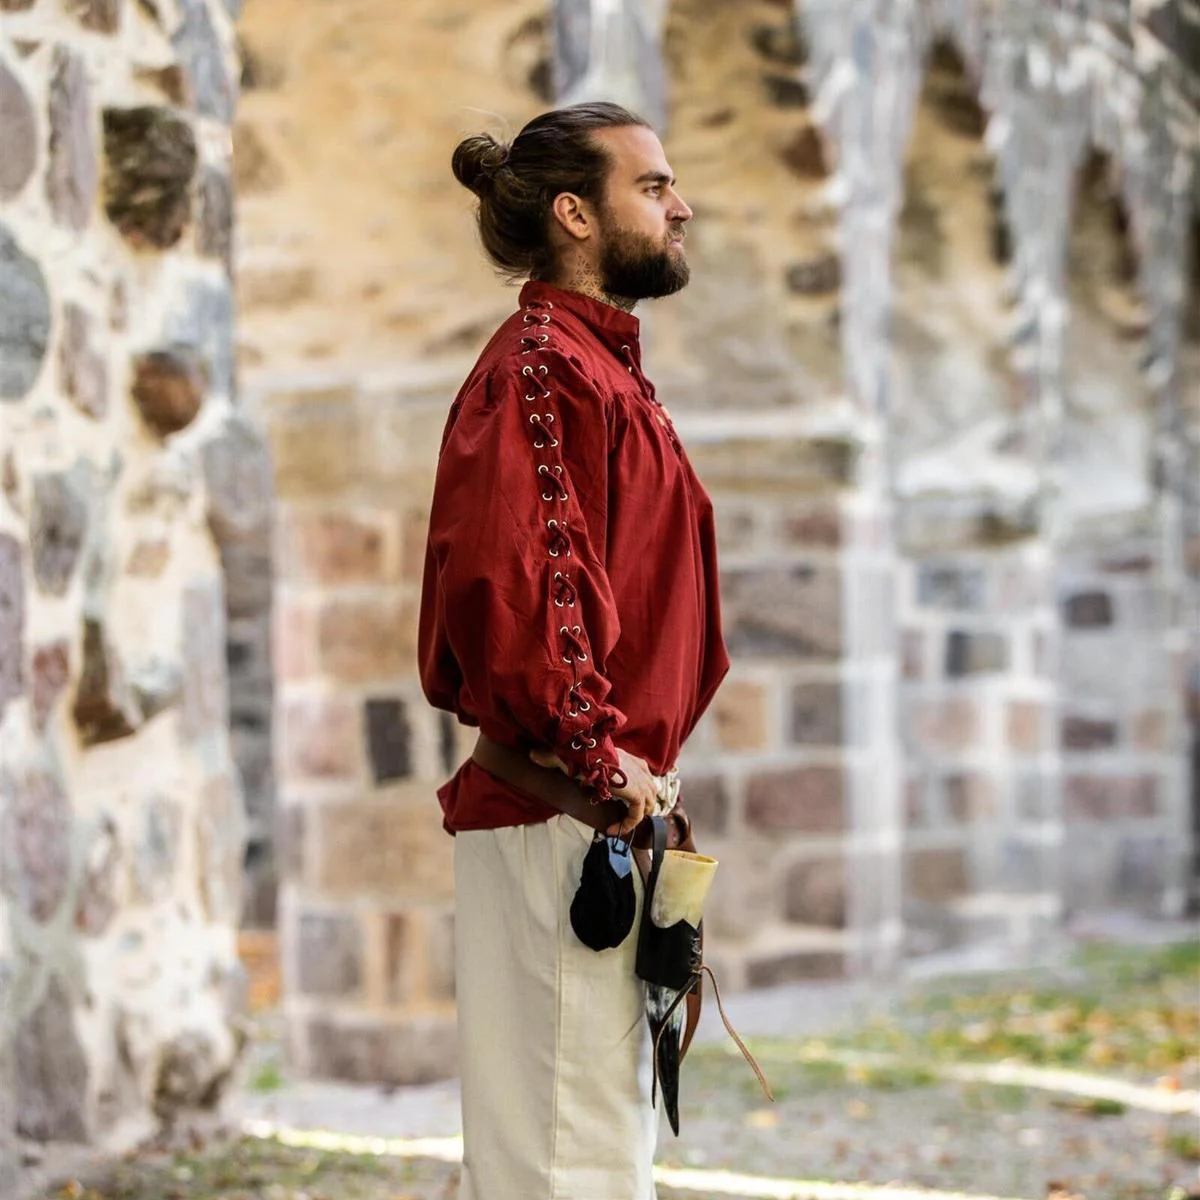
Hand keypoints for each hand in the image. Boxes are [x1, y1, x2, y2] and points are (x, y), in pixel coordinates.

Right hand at [528, 745, 658, 840]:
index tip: (622, 804)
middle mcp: (640, 771)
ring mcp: (642, 784)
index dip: (636, 790)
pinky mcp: (638, 796)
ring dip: (637, 815)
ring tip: (620, 824)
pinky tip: (610, 831)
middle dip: (643, 804)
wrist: (590, 757)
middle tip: (627, 815)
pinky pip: (637, 816)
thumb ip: (554, 758)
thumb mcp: (570, 757)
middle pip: (652, 790)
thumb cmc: (581, 755)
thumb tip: (533, 755)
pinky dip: (626, 825)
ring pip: (649, 804)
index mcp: (630, 760)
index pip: (643, 773)